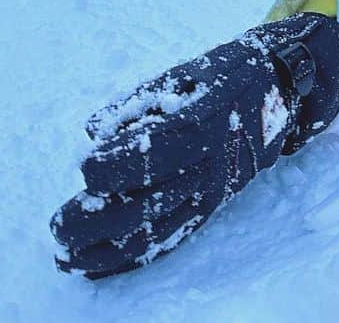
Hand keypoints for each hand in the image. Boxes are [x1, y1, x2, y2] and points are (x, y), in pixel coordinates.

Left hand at [50, 13, 338, 277]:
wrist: (281, 89)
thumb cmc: (226, 73)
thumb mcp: (187, 73)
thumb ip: (140, 101)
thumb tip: (93, 130)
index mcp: (203, 123)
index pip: (154, 153)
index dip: (117, 166)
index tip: (84, 168)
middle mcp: (209, 165)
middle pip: (148, 204)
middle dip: (98, 220)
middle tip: (58, 227)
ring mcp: (211, 192)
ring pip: (155, 232)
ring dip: (107, 250)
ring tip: (66, 259)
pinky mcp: (210, 207)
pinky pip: (170, 239)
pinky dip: (133, 257)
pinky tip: (101, 266)